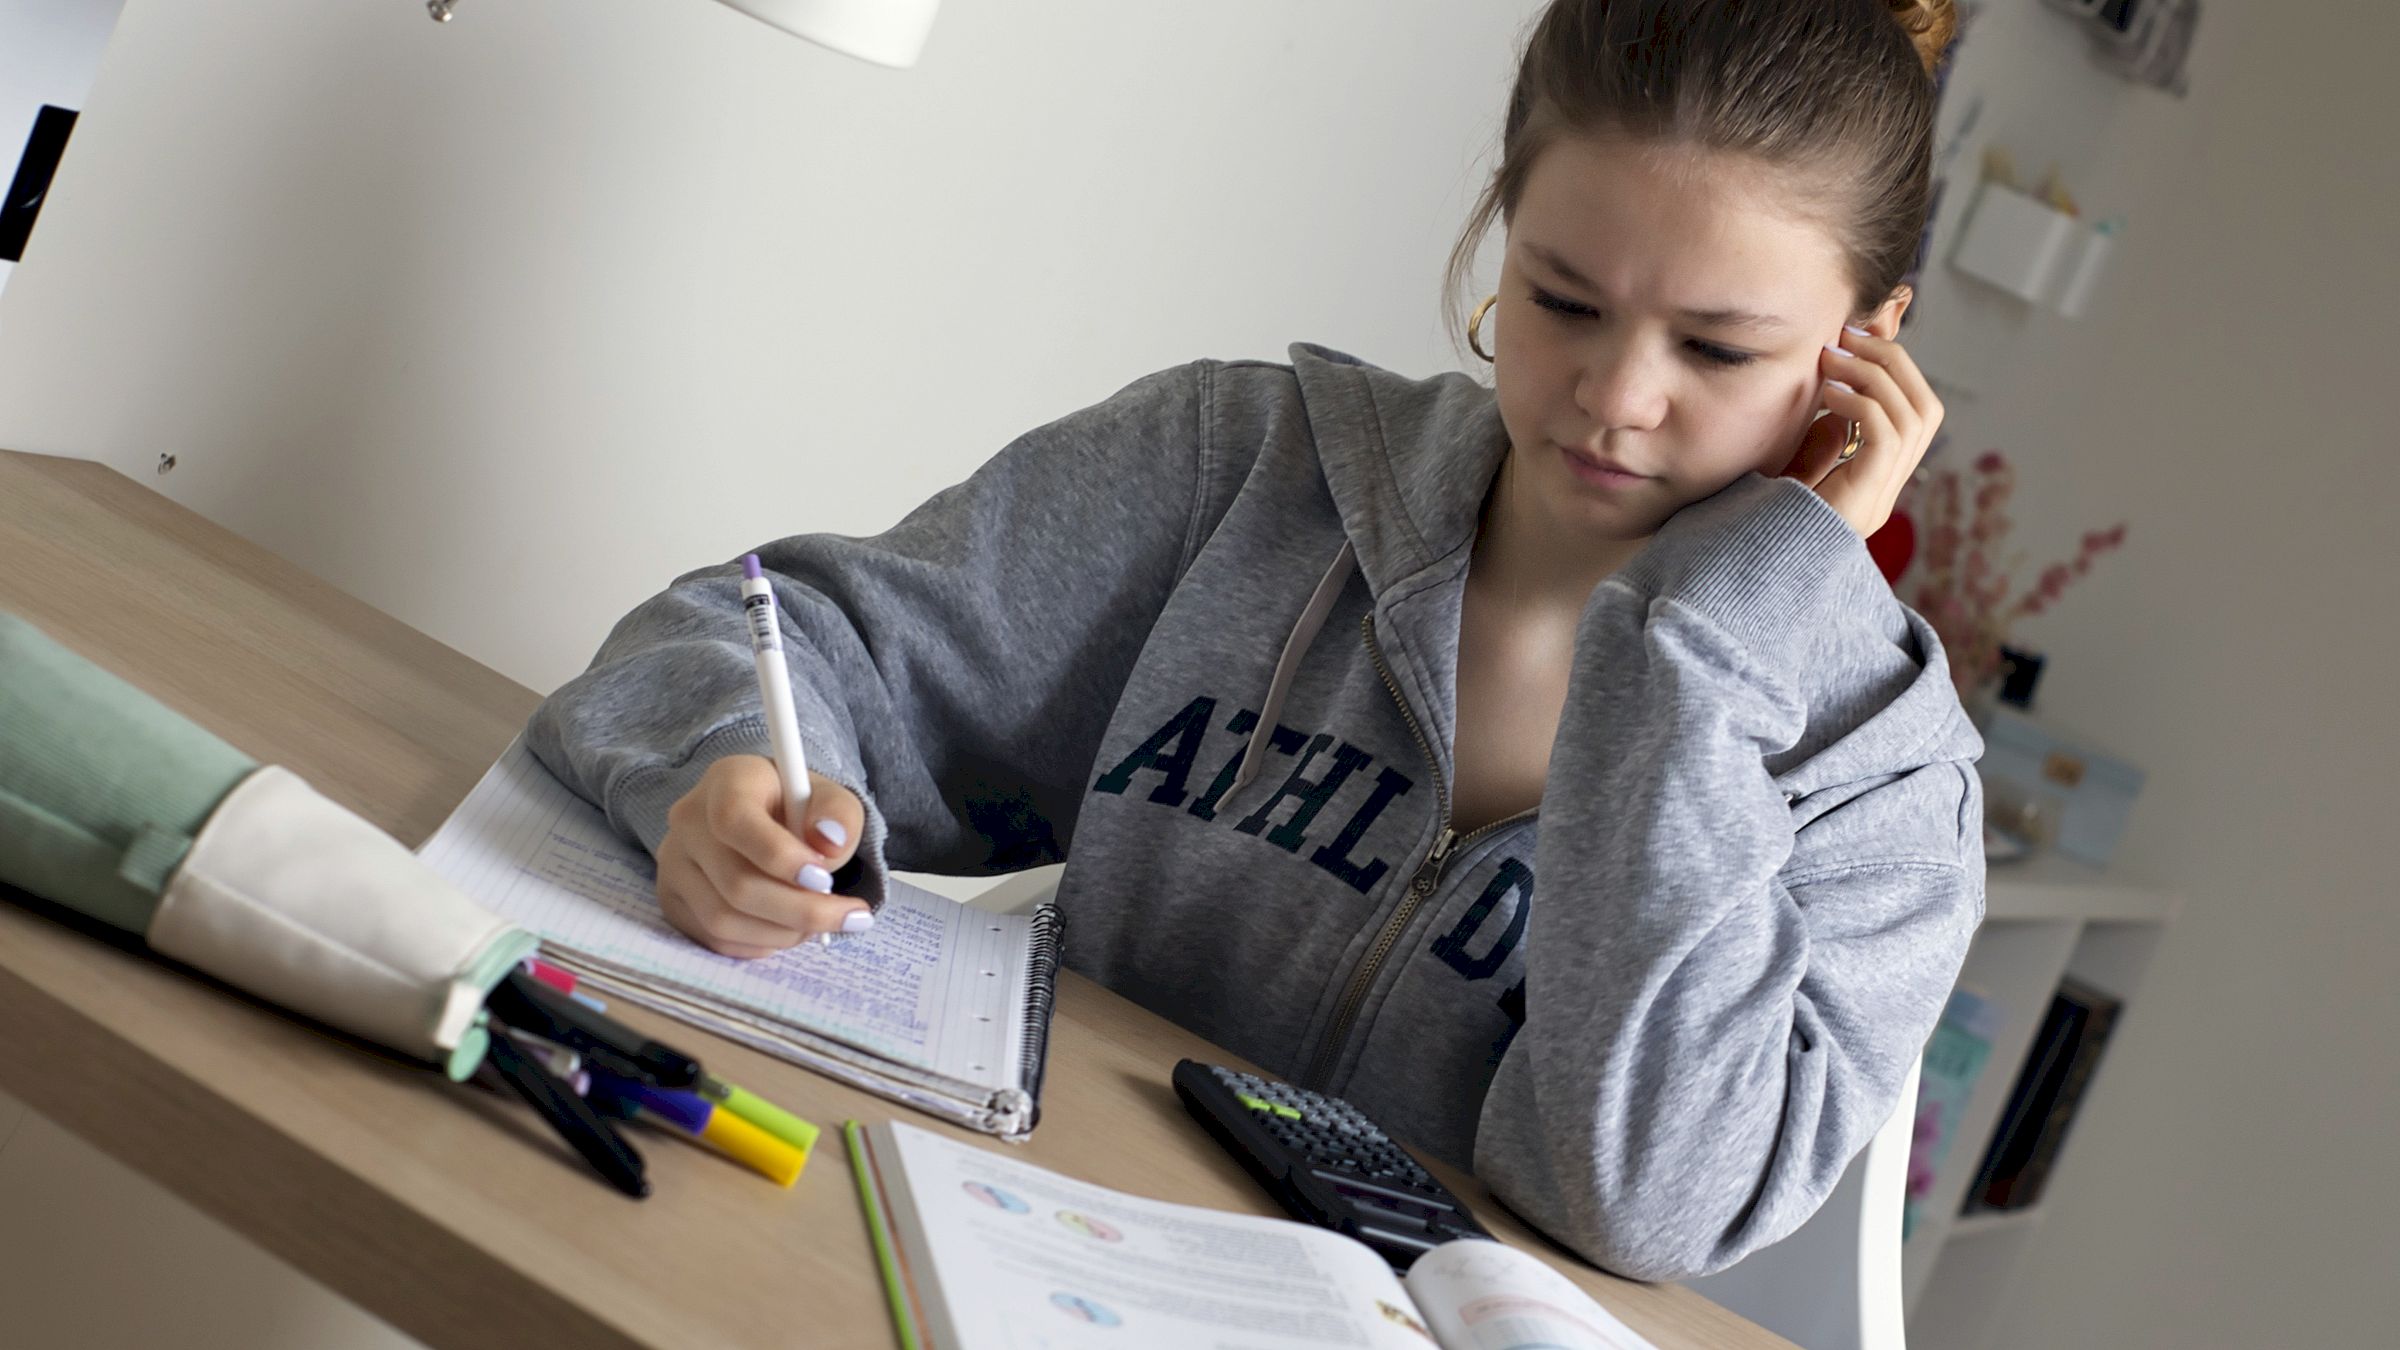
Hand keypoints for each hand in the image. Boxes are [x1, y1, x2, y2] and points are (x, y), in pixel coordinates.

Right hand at [656, 755, 869, 957]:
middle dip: (801, 909)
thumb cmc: (799, 809)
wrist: (766, 821)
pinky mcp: (672, 900)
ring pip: (723, 919)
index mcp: (727, 780)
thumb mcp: (830, 799)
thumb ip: (838, 814)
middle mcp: (688, 820)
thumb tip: (830, 844)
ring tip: (820, 922)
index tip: (824, 878)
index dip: (779, 856)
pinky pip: (714, 938)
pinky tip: (789, 929)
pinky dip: (761, 943)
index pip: (734, 820)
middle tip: (848, 916)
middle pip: (735, 882)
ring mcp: (674, 863)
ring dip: (783, 932)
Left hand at [1780, 320, 1942, 538]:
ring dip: (1874, 376)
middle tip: (1849, 336)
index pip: (1917, 412)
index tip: (1855, 340)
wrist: (1748, 561)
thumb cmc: (1765, 512)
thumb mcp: (1801, 465)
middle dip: (1893, 363)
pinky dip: (1862, 403)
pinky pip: (1886, 435)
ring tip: (1833, 359)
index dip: (1896, 369)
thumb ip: (1828, 435)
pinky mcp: (1866, 499)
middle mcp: (1889, 488)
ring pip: (1913, 417)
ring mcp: (1882, 496)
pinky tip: (1828, 394)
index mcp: (1880, 478)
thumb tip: (1842, 394)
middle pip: (1927, 408)